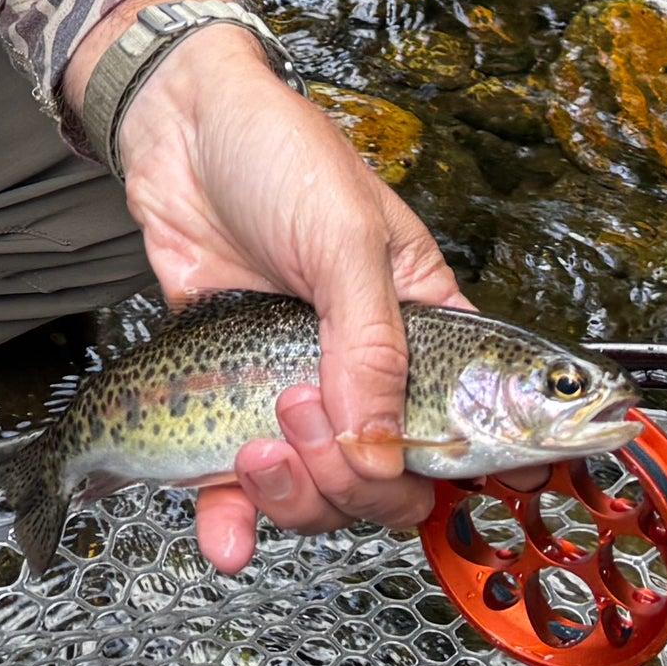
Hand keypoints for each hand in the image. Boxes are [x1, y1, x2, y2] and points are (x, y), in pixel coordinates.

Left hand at [90, 2, 466, 571]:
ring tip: (254, 443)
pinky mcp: (232, 406)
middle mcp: (370, 375)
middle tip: (299, 409)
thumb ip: (370, 348)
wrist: (177, 131)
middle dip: (353, 478)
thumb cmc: (279, 155)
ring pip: (324, 496)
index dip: (490, 470)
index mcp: (428, 330)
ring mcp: (300, 394)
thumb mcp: (345, 237)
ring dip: (295, 496)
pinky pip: (243, 492)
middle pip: (393, 482)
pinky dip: (236, 524)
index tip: (488, 491)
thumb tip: (382, 451)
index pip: (479, 426)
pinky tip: (225, 534)